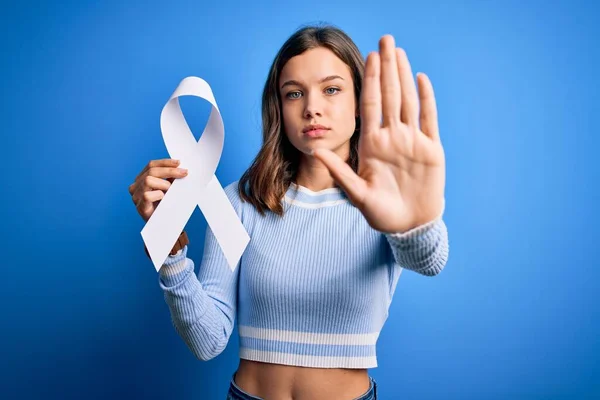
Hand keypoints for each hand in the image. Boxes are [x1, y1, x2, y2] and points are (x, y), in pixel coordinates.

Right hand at [129, 158, 187, 221]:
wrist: (166, 225)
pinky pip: (147, 195)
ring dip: (164, 184)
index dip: (165, 162)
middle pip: (151, 171)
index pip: (151, 165)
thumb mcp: (168, 188)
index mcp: (141, 179)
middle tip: (184, 173)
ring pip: (148, 180)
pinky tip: (163, 199)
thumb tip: (180, 167)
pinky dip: (159, 195)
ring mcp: (135, 197)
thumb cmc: (167, 205)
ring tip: (170, 191)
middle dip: (170, 170)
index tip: (179, 162)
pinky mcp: (139, 207)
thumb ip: (170, 178)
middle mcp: (135, 186)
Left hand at [312, 35, 445, 232]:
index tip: (367, 57)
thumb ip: (339, 171)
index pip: (370, 105)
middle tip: (385, 39)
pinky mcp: (431, 149)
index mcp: (372, 144)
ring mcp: (412, 141)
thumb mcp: (357, 193)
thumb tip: (314, 151)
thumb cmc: (381, 213)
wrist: (409, 226)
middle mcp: (392, 137)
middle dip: (387, 67)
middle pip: (389, 95)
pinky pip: (428, 119)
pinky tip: (421, 78)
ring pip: (408, 101)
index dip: (370, 81)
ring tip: (399, 51)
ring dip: (404, 75)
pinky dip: (427, 99)